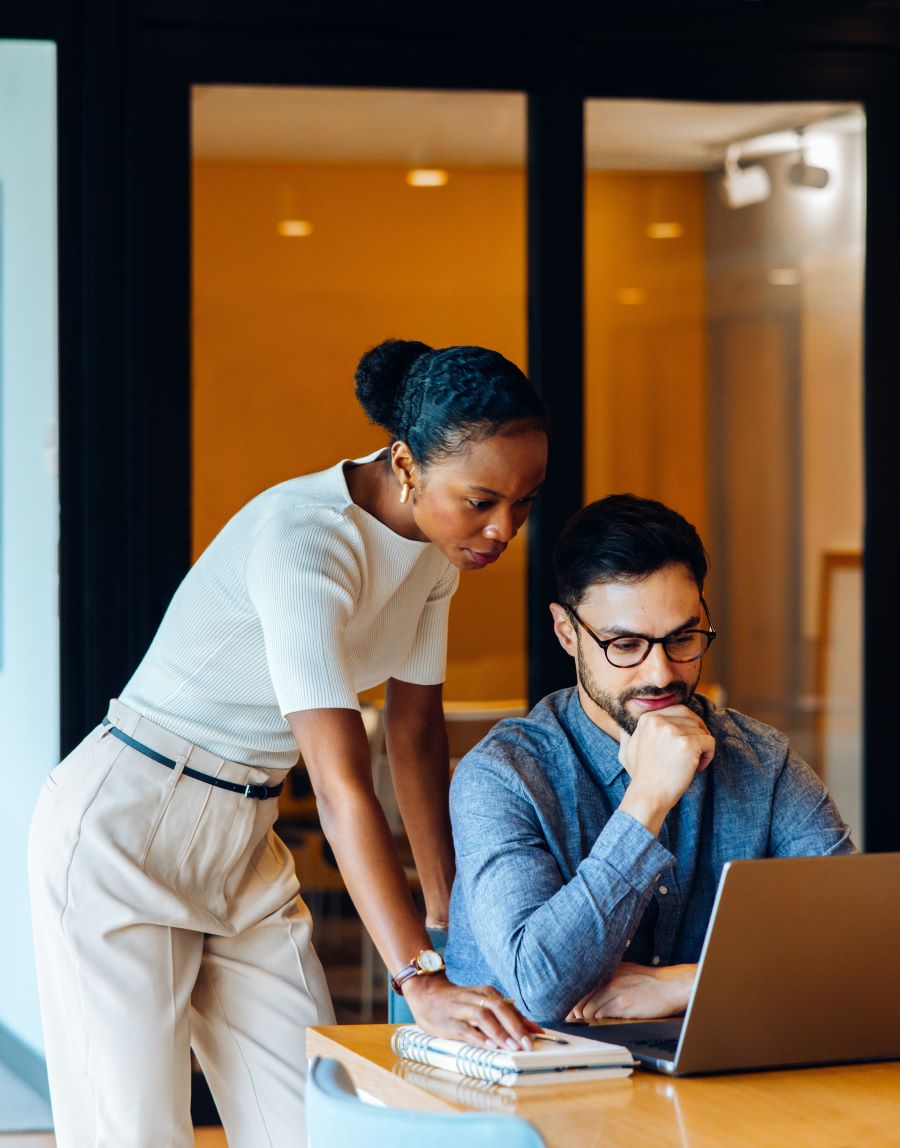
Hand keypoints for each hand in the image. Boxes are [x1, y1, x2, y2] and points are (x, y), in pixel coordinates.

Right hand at [402, 975, 542, 1049]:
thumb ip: (505, 1016)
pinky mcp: (449, 1022)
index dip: (524, 1022)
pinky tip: (489, 1046)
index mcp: (487, 993)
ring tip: (512, 1047)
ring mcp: (462, 1009)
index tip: (539, 1036)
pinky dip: (479, 1037)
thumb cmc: (459, 1002)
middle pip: (499, 1009)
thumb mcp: (482, 1004)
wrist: (427, 993)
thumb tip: (532, 1029)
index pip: (509, 1008)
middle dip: (515, 1027)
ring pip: (484, 1017)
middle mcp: (476, 998)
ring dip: (499, 1032)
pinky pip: (466, 1029)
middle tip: (528, 1044)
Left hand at [565, 961, 696, 1021]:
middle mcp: (607, 978)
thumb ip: (607, 980)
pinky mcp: (623, 1004)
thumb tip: (590, 994)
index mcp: (607, 970)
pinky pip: (601, 1015)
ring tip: (584, 1024)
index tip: (569, 1010)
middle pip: (581, 998)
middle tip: (572, 1020)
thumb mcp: (625, 972)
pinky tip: (598, 1024)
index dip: (573, 1000)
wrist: (670, 986)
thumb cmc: (649, 981)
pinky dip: (597, 1021)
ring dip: (586, 1019)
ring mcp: (614, 991)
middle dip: (575, 1012)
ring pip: (589, 1009)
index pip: (581, 985)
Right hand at [618, 704, 714, 833]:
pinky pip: (710, 742)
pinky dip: (709, 756)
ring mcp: (673, 731)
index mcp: (647, 718)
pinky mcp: (687, 744)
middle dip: (699, 733)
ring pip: (702, 731)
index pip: (679, 710)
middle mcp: (659, 720)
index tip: (685, 744)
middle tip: (696, 752)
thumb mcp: (626, 750)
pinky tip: (697, 768)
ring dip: (702, 748)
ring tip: (692, 765)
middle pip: (692, 718)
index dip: (688, 726)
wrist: (647, 796)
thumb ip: (628, 735)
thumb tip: (624, 728)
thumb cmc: (641, 776)